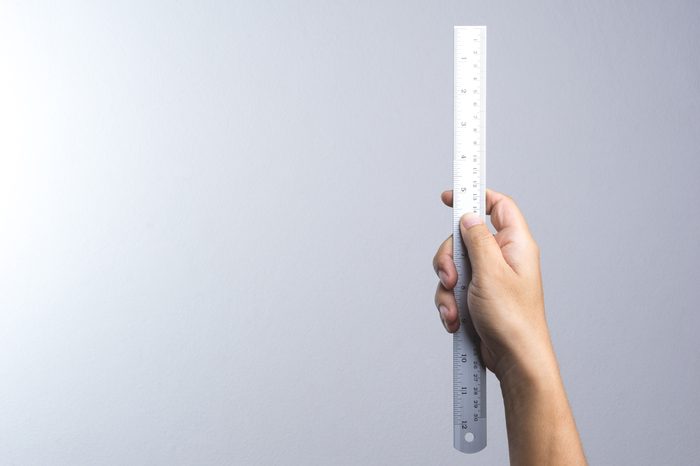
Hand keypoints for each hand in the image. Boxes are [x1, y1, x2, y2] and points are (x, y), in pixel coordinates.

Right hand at [432, 188, 554, 382]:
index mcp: (515, 245)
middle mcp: (502, 258)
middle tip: (451, 276)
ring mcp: (489, 278)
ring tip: (455, 308)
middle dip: (449, 258)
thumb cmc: (512, 319)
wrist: (514, 359)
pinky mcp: (477, 296)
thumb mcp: (490, 272)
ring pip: (454, 266)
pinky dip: (449, 303)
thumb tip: (468, 217)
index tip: (449, 197)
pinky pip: (453, 289)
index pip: (497, 206)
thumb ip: (477, 239)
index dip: (474, 196)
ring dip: (447, 288)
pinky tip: (456, 320)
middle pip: (464, 238)